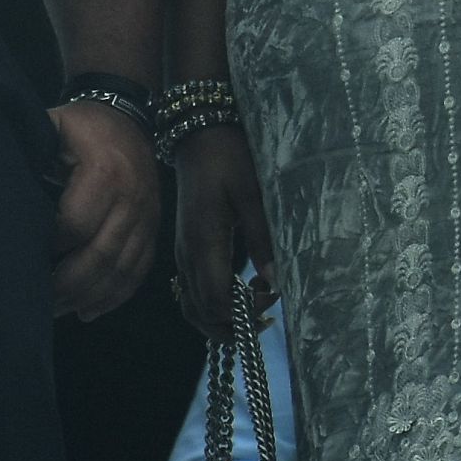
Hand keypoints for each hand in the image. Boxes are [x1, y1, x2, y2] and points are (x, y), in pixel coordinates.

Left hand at [47, 97, 162, 318]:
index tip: (24, 256)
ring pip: (120, 270)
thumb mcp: (53, 127)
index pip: (75, 225)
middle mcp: (132, 198)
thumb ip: (28, 155)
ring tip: (57, 310)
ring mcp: (147, 217)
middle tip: (37, 301)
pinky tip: (89, 311)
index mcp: (105, 172)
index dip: (48, 247)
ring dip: (88, 297)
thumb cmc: (83, 126)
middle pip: (99, 256)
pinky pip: (138, 270)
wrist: (131, 119)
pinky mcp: (154, 229)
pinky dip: (114, 296)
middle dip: (66, 286)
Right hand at [173, 122, 278, 337]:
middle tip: (267, 317)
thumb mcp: (253, 194)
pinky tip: (241, 293)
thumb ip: (264, 238)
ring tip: (255, 313)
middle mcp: (188, 255)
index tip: (273, 296)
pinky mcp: (187, 248)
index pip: (216, 301)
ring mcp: (184, 253)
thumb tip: (277, 281)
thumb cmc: (229, 157)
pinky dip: (213, 303)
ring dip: (221, 319)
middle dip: (232, 325)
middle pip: (200, 313)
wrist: (200, 135)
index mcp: (203, 243)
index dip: (245, 312)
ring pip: (193, 306)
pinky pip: (192, 291)